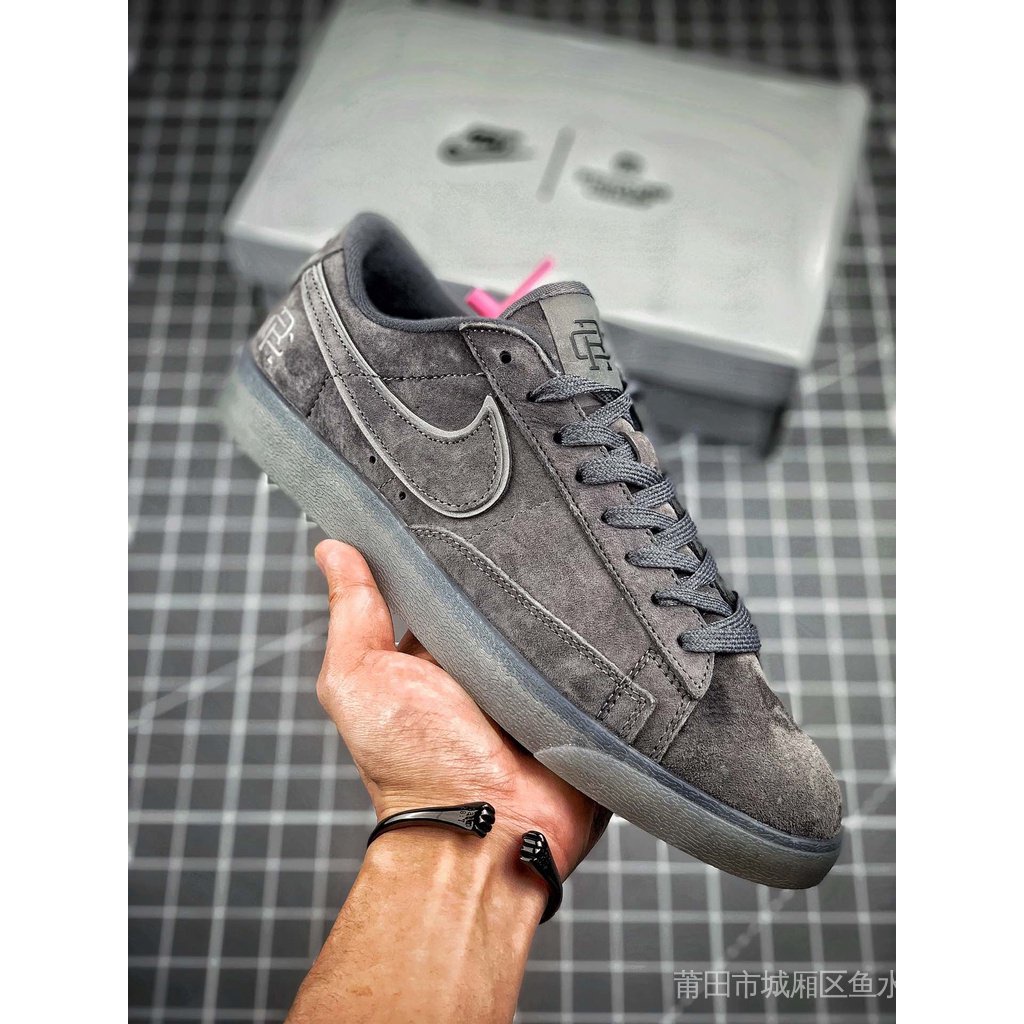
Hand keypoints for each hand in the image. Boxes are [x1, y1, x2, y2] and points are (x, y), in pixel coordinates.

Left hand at [313, 540, 607, 878]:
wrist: (488, 834)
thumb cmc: (415, 767)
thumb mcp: (362, 679)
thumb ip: (353, 615)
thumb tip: (332, 548)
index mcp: (435, 656)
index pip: (450, 586)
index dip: (457, 550)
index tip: (473, 509)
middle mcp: (486, 668)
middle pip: (508, 600)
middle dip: (520, 571)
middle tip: (533, 534)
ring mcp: (536, 685)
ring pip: (557, 623)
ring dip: (564, 605)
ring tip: (575, 568)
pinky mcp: (581, 704)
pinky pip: (600, 659)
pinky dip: (602, 641)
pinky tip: (603, 613)